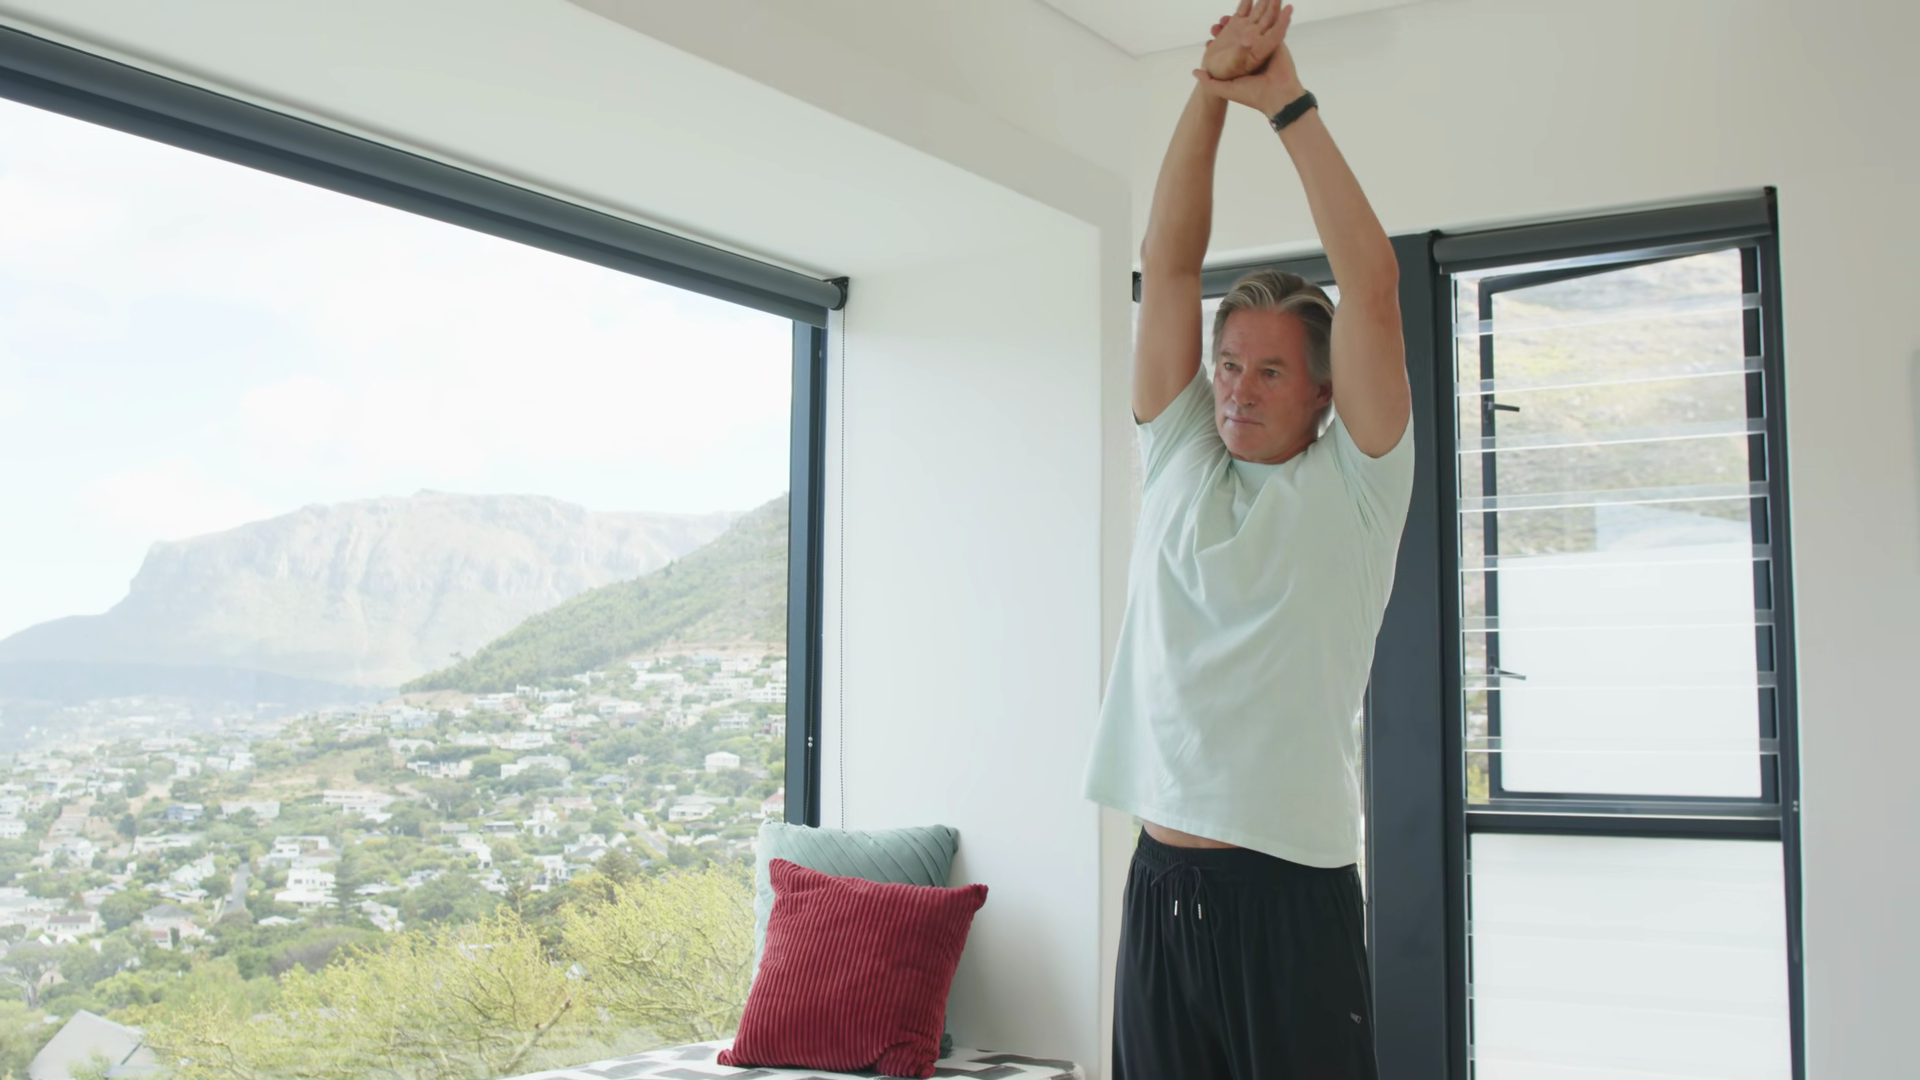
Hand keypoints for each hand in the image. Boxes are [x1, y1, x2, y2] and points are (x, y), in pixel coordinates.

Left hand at [1194, 3, 1303, 117]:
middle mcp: (1253, 52)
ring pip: (1259, 23)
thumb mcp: (1223, 89)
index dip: (1223, 32)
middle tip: (1224, 17)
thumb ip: (1208, 82)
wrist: (1274, 96)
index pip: (1230, 41)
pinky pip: (1275, 23)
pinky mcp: (1277, 42)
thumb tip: (1195, 72)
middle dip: (1234, 21)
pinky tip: (1273, 1)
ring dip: (1256, 11)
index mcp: (1241, 61)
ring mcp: (1266, 46)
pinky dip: (1274, 12)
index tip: (1216, 26)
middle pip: (1243, 29)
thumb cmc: (1251, 94)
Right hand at [1201, 0, 1281, 81]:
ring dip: (1262, 1)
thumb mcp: (1233, 64)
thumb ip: (1240, 51)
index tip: (1289, 8)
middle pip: (1269, 18)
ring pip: (1257, 11)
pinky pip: (1242, 10)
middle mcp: (1257, 37)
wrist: (1213, 72)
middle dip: (1274, 5)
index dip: (1283, 20)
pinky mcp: (1235, 25)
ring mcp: (1247, 29)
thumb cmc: (1225, 71)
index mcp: (1262, 48)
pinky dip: (1246, 2)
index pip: (1277, 32)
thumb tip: (1249, 39)